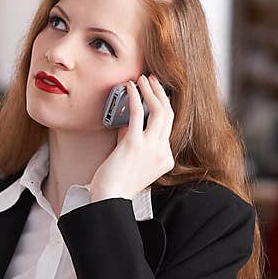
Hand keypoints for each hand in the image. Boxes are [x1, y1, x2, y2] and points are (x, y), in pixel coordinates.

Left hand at [91, 74, 174, 202]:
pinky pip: (137, 114)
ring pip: (159, 111)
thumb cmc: (115, 184)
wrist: (109, 199)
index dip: (159, 108)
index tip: (152, 95)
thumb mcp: (131, 161)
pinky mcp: (134, 144)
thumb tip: (126, 124)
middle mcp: (162, 152)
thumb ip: (132, 141)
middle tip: (153, 80)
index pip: (167, 127)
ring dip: (152, 91)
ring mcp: (150, 148)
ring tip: (143, 79)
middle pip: (169, 115)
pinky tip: (130, 87)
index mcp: (164, 158)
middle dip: (161, 94)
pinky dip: (134, 97)